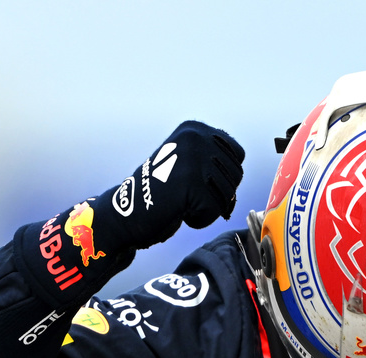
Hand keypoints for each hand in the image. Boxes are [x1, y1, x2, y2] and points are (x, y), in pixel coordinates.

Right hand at [102, 121, 245, 249]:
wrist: (127, 212)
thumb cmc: (159, 192)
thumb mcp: (186, 160)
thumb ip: (212, 157)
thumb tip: (238, 168)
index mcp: (194, 129)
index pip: (237, 154)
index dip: (225, 176)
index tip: (202, 183)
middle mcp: (195, 138)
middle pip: (236, 175)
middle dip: (217, 194)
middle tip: (188, 196)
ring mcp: (193, 160)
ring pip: (227, 194)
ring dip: (207, 208)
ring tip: (181, 202)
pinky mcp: (191, 184)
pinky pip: (215, 210)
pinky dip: (200, 219)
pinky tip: (179, 212)